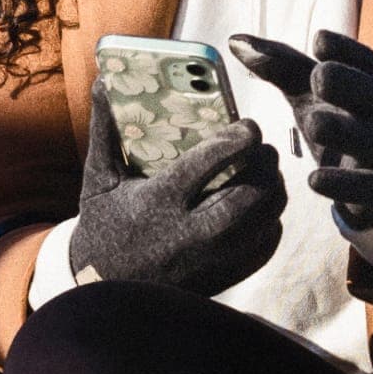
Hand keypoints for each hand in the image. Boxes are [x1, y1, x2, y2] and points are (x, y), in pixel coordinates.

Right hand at [69, 79, 286, 294]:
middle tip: (264, 148)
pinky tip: (265, 208)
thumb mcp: (99, 179)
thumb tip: (106, 81)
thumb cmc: (101, 227)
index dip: (237, 139)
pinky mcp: (220, 280)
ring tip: (269, 172)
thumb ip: (106, 130)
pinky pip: (262, 250)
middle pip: (246, 196)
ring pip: (262, 223)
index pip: (208, 164)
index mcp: (158, 202)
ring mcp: (207, 261)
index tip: (249, 125)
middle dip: (264, 166)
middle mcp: (187, 234)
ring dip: (273, 192)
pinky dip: (271, 224)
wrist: (99, 292)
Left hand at [229, 30, 372, 229]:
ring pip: (372, 140)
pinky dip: (341, 184)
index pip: (366, 62)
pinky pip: (365, 187)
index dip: (347, 49)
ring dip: (344, 130)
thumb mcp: (308, 92)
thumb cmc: (336, 119)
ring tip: (313, 124)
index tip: (319, 40)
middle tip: (319, 76)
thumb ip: (278, 66)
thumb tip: (234, 41)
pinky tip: (314, 180)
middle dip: (349, 84)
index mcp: (367, 85)